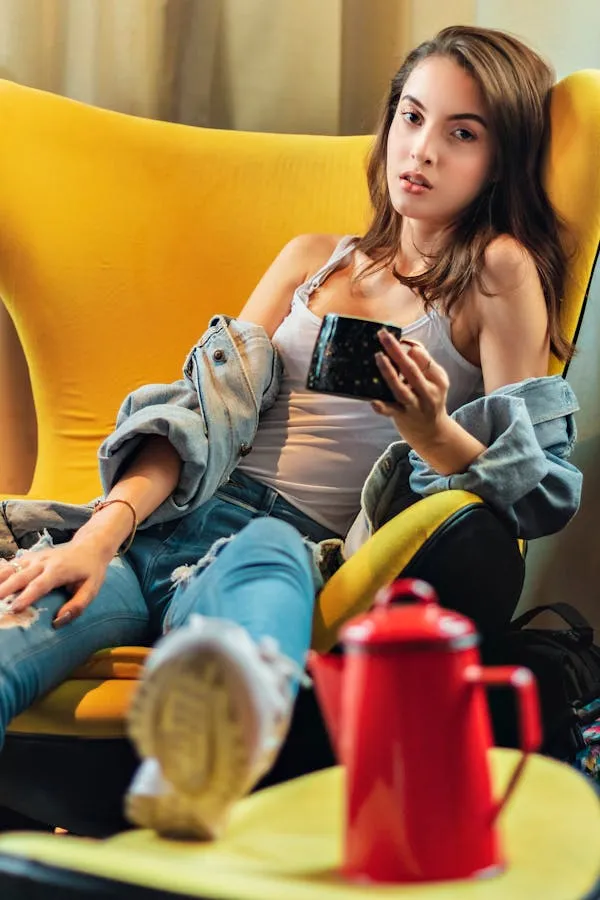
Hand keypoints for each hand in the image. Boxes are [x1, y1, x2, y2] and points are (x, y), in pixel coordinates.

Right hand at [0, 537, 113, 627]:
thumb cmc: (91, 571)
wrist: (90, 546)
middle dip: (5, 589)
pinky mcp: (30, 557)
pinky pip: (12, 563)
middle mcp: (44, 562)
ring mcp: (35, 557)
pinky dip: (2, 571)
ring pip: (13, 567)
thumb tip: (58, 622)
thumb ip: (77, 606)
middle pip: (21, 576)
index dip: (26, 596)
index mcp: (59, 570)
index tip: (14, 609)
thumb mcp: (91, 589)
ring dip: (0, 579)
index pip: (40, 584)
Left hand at [372, 329, 450, 449]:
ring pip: (400, 389)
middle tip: (384, 336)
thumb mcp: (435, 381)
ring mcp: (414, 407)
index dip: (413, 349)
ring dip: (389, 372)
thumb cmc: (430, 399)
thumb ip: (424, 362)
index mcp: (438, 381)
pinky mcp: (402, 418)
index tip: (400, 339)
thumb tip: (408, 344)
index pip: (426, 361)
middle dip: (397, 352)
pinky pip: (391, 411)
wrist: (433, 433)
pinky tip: (373, 400)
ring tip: (378, 357)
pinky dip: (382, 406)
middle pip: (412, 370)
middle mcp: (427, 393)